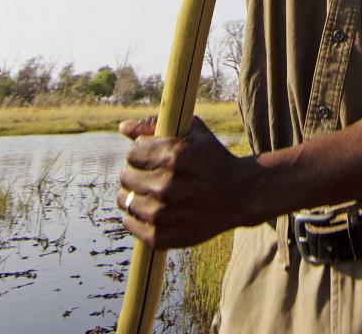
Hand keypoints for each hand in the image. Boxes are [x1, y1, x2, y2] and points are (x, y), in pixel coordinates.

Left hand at [116, 115, 257, 248]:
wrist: (238, 195)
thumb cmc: (213, 159)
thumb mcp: (193, 132)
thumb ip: (156, 125)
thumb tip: (123, 127)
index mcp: (174, 156)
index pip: (132, 153)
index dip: (139, 152)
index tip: (148, 155)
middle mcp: (166, 185)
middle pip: (126, 176)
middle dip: (135, 172)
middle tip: (148, 173)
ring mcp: (162, 213)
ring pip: (125, 200)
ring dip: (133, 194)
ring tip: (148, 191)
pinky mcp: (160, 236)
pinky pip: (130, 223)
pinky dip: (133, 216)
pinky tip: (147, 208)